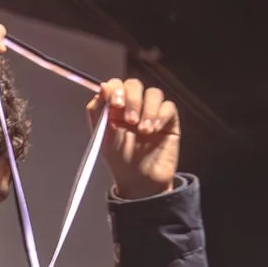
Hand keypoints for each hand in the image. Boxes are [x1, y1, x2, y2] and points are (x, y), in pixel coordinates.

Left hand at [91, 77, 178, 196]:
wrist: (140, 181)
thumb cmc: (121, 161)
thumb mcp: (103, 137)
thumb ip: (99, 111)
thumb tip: (102, 87)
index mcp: (115, 108)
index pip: (116, 85)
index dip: (116, 89)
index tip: (115, 104)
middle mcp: (133, 106)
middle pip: (134, 85)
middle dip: (132, 99)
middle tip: (129, 120)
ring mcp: (151, 112)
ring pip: (153, 93)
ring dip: (147, 110)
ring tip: (143, 131)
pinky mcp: (168, 120)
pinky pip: (168, 107)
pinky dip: (160, 116)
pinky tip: (154, 131)